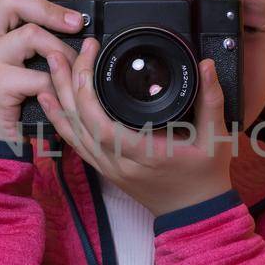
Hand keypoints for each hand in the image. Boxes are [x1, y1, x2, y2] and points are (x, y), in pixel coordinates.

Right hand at [0, 0, 84, 143]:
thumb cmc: (9, 103)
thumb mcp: (22, 64)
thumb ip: (38, 43)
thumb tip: (75, 23)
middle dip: (51, 7)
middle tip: (77, 23)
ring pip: (29, 35)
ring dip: (60, 50)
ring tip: (71, 68)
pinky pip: (37, 75)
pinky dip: (55, 84)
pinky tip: (58, 94)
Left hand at [37, 36, 236, 217]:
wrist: (194, 212)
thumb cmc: (204, 178)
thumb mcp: (215, 139)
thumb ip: (212, 100)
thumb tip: (207, 67)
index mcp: (142, 154)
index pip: (101, 124)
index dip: (87, 92)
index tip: (89, 59)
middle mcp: (118, 163)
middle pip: (79, 122)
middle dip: (68, 83)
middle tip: (63, 52)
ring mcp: (108, 167)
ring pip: (72, 131)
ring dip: (58, 97)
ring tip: (51, 66)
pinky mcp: (105, 168)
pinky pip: (75, 143)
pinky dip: (59, 120)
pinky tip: (49, 100)